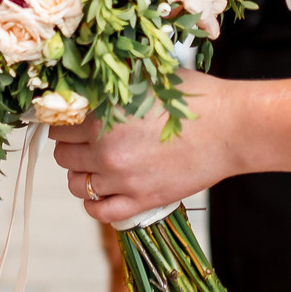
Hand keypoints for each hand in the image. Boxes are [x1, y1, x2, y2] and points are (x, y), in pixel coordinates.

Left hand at [50, 70, 234, 224]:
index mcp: (102, 117)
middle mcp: (106, 150)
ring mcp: (122, 179)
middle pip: (63, 155)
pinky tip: (101, 193)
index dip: (64, 122)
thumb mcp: (146, 80)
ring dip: (80, 175)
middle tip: (86, 142)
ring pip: (76, 184)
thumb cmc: (194, 98)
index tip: (71, 123)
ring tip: (95, 166)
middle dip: (70, 147)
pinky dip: (94, 204)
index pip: (58, 125)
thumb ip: (111, 85)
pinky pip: (100, 212)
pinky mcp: (142, 200)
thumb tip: (84, 83)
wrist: (232, 128)